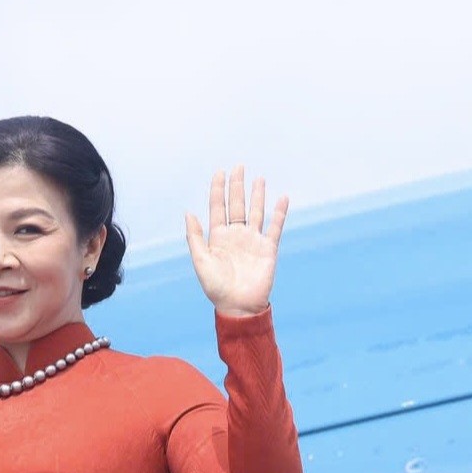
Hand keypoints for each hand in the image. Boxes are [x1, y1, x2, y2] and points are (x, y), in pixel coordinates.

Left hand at [184, 165, 288, 315]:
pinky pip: (275, 227)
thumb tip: (189, 212)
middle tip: (238, 166)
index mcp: (217, 237)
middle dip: (237, 186)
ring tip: (259, 178)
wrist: (238, 306)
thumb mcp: (200, 261)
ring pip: (256, 212)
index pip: (218, 208)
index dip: (218, 190)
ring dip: (258, 195)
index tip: (219, 172)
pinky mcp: (268, 248)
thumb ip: (195, 237)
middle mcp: (235, 235)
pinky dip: (279, 213)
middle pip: (237, 205)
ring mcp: (252, 241)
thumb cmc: (216, 287)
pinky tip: (282, 198)